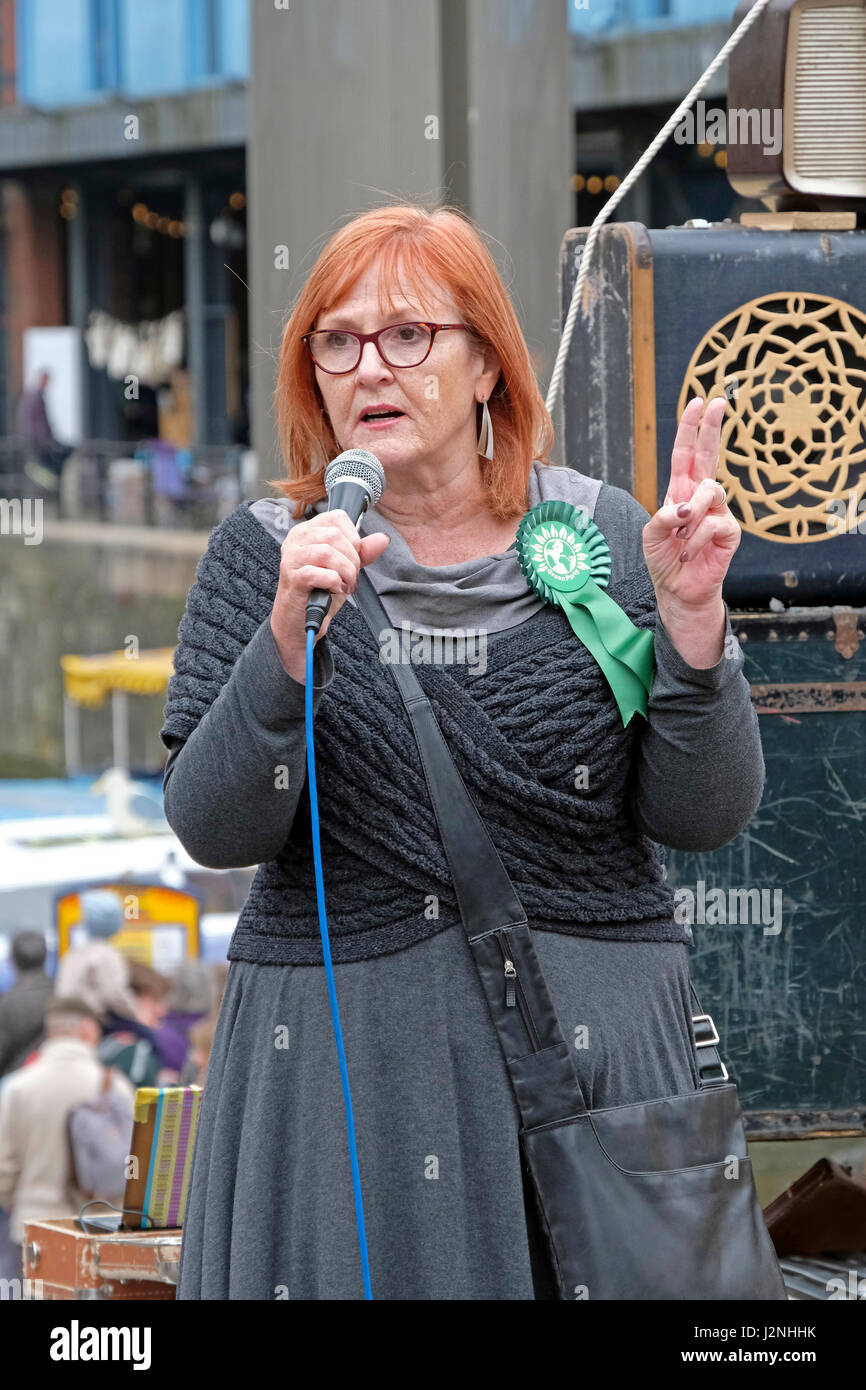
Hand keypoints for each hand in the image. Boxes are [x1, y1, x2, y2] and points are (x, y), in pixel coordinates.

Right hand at [270, 509, 389, 682]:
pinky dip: (333, 583)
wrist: (301, 620)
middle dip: (352, 559)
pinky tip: (333, 590)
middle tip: (351, 577)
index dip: (353, 538)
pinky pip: (319, 573)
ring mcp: (292, 557)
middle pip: (334, 535)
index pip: (337, 517)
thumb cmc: (320, 590)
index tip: (353, 558)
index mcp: (308, 530)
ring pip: (327, 553)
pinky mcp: (292, 577)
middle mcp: (296, 539)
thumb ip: (363, 552)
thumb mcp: (345, 567)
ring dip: (344, 572)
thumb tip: (383, 539)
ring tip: (344, 585)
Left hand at [642, 396, 740, 607]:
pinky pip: (713, 524)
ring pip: (709, 491)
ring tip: (680, 536)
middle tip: (718, 401)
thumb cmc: (664, 559)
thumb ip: (663, 518)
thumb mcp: (652, 535)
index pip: (685, 454)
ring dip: (691, 512)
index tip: (697, 401)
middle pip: (708, 455)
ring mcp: (717, 512)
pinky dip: (695, 539)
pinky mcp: (729, 531)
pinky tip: (687, 553)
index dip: (690, 428)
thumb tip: (686, 509)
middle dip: (712, 428)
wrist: (678, 590)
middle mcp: (700, 496)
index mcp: (680, 491)